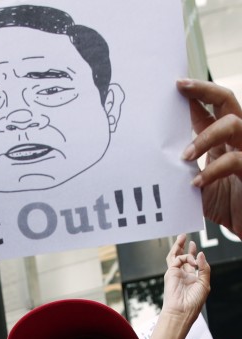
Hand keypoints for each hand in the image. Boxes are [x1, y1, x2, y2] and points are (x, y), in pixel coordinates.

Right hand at [160, 233, 209, 323]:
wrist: (182, 310)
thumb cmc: (193, 301)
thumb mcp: (205, 283)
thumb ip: (204, 268)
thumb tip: (200, 254)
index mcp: (191, 278)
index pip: (191, 263)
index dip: (192, 253)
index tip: (193, 245)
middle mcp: (182, 275)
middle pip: (181, 257)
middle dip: (182, 247)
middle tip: (184, 237)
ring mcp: (175, 273)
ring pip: (174, 256)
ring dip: (178, 246)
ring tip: (182, 237)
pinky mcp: (170, 273)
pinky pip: (177, 259)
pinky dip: (186, 256)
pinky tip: (192, 260)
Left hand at [177, 79, 241, 237]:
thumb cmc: (228, 207)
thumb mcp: (198, 190)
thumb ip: (181, 176)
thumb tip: (151, 170)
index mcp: (223, 141)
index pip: (208, 110)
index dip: (193, 95)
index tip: (173, 85)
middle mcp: (238, 139)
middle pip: (227, 100)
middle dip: (204, 90)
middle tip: (181, 88)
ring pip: (233, 124)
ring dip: (205, 137)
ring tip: (185, 155)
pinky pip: (235, 160)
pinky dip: (213, 171)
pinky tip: (196, 183)